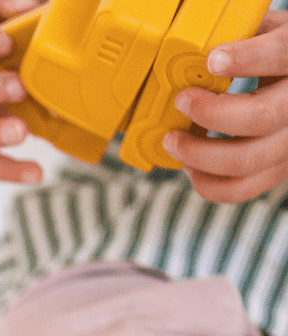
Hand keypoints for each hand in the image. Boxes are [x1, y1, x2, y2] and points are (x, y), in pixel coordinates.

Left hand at [165, 11, 287, 202]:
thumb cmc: (284, 57)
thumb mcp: (275, 33)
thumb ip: (246, 35)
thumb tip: (197, 45)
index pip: (282, 56)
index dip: (247, 59)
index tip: (213, 59)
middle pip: (259, 117)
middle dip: (210, 112)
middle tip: (181, 101)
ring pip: (244, 161)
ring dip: (197, 154)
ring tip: (172, 140)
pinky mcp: (279, 170)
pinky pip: (240, 189)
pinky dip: (207, 183)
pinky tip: (189, 166)